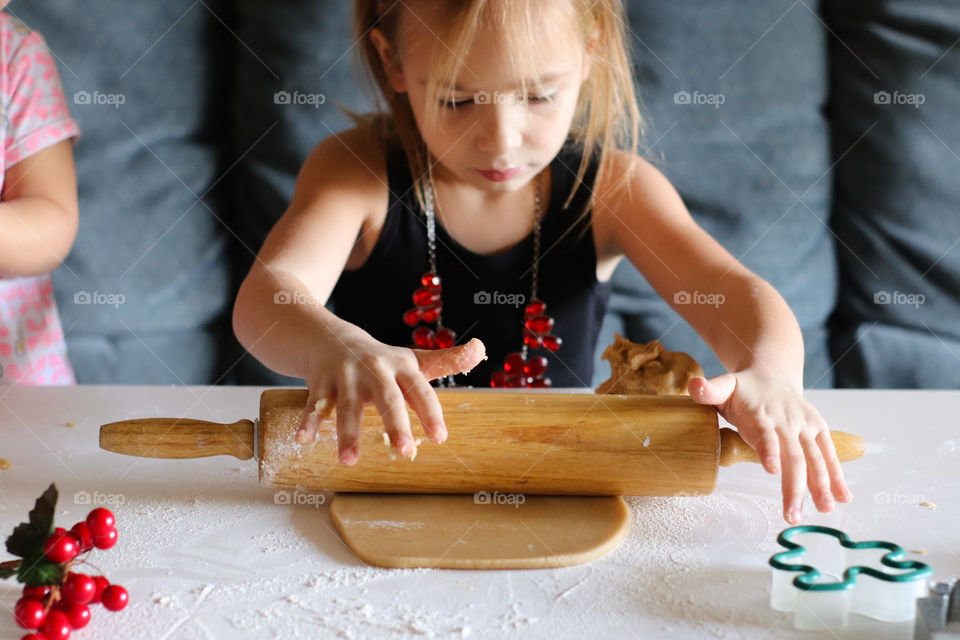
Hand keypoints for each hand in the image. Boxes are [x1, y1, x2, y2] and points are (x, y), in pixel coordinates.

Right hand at [295, 334, 485, 464]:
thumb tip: (481, 349)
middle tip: (403, 453)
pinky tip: (303, 441)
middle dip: (394, 424)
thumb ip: (446, 360)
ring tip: (348, 461)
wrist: (328, 337)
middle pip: (386, 398)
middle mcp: (374, 369)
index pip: (420, 390)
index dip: (430, 413)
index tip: (439, 438)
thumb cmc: (378, 359)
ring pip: (347, 406)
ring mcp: (345, 375)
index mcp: (401, 366)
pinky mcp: (319, 381)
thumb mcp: (412, 359)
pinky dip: (308, 421)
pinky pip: (313, 404)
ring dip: (346, 433)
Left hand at [688, 370, 852, 523]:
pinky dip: (838, 475)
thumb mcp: (724, 386)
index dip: (768, 450)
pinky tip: (844, 498)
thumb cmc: (744, 389)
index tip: (771, 469)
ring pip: (815, 458)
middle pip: (793, 455)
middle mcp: (787, 421)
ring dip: (821, 485)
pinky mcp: (819, 430)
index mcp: (761, 413)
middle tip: (792, 514)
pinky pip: (829, 454)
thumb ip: (709, 390)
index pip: (765, 433)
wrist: (772, 374)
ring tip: (824, 510)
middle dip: (795, 486)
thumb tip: (695, 386)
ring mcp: (805, 427)